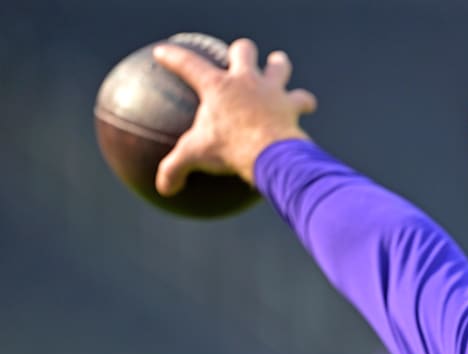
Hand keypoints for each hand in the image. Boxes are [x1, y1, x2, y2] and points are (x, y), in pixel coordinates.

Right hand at [152, 38, 317, 194]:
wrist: (271, 153)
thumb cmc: (230, 150)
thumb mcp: (195, 158)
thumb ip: (175, 168)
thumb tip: (164, 188)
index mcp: (217, 86)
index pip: (188, 64)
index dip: (173, 56)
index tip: (162, 51)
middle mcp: (246, 80)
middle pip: (243, 50)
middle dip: (241, 51)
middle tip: (238, 57)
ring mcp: (272, 90)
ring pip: (279, 66)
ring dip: (278, 66)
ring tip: (277, 66)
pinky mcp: (293, 105)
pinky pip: (303, 100)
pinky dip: (304, 103)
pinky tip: (305, 107)